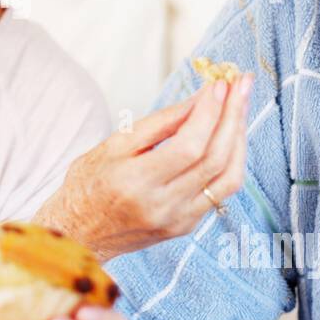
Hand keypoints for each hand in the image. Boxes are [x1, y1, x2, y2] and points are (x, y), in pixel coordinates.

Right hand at [34, 72, 253, 260]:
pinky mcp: (187, 226)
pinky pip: (222, 191)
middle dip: (232, 116)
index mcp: (135, 182)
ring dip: (239, 138)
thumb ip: (158, 124)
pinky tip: (229, 136)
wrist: (79, 234)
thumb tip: (198, 100)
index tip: (217, 84)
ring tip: (240, 106)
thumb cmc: (88, 185)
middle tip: (240, 85)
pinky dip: (231, 159)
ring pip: (228, 177)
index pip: (188, 146)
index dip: (209, 112)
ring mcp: (178, 220)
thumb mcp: (113, 145)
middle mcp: (161, 205)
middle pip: (214, 159)